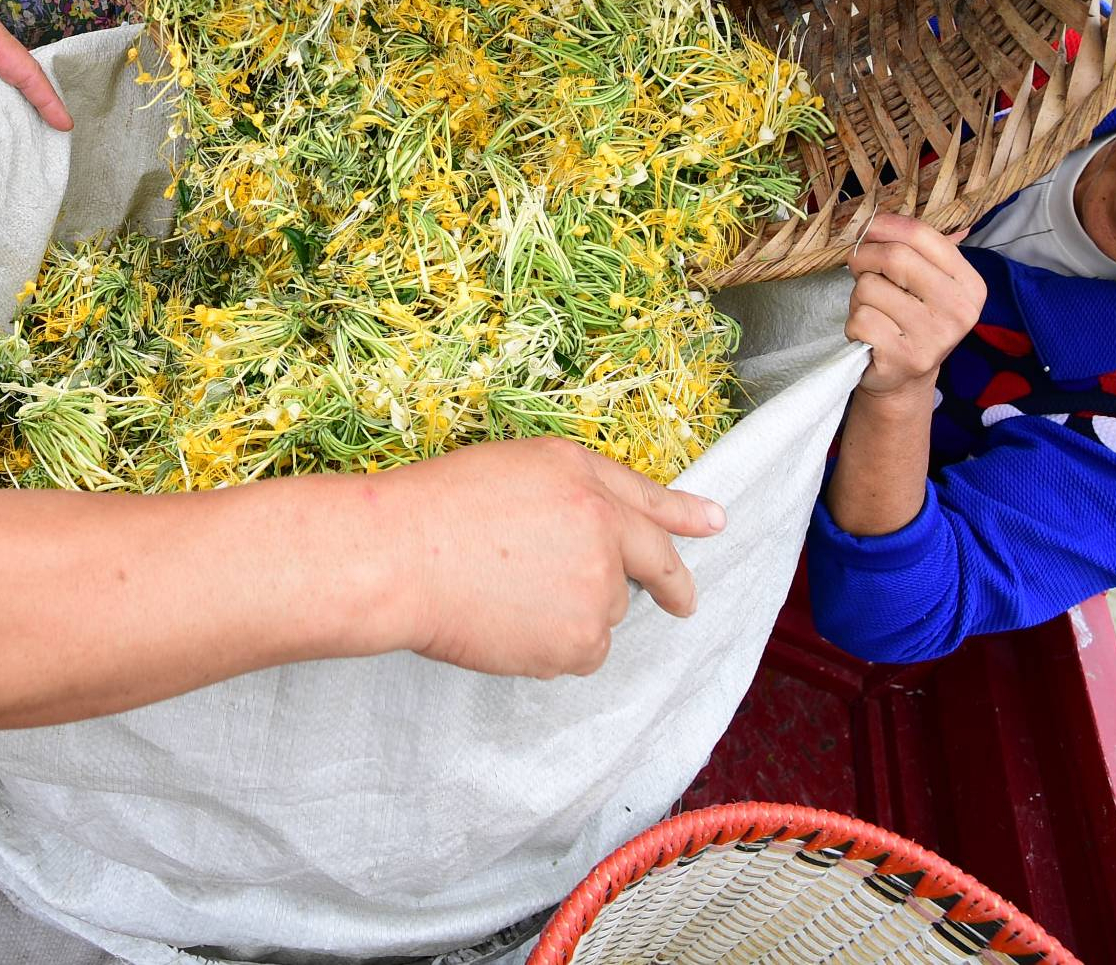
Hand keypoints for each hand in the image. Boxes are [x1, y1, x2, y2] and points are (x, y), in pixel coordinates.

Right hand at [377, 438, 725, 677]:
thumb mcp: (526, 462)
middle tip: (647, 597)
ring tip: (509, 591)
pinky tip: (508, 621)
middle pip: (634, 575)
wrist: (400, 558)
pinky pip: (579, 653)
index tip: (714, 525)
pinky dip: (553, 645)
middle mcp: (605, 546)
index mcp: (592, 493)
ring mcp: (594, 602)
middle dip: (638, 584)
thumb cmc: (446, 503)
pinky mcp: (573, 648)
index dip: (686, 519)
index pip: (653, 512)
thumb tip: (650, 519)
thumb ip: (596, 484)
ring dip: (575, 612)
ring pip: (603, 618)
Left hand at [844, 214, 983, 398]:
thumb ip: (913, 248)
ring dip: (859, 296)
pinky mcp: (905, 357)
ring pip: (870, 288)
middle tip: (858, 266)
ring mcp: (935, 337)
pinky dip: (854, 323)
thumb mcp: (925, 282)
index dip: (886, 226)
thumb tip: (880, 215)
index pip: (924, 236)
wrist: (905, 378)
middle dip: (864, 257)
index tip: (867, 230)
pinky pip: (860, 318)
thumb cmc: (909, 319)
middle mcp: (960, 310)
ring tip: (874, 311)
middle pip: (895, 257)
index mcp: (969, 284)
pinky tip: (870, 335)